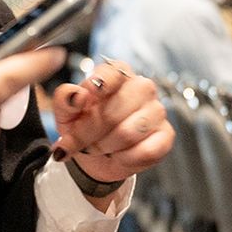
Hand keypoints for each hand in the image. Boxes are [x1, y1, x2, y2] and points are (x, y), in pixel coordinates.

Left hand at [50, 59, 172, 193]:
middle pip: (113, 112)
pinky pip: (147, 150)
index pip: (113, 73)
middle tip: (79, 142)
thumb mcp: (66, 113)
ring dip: (106, 146)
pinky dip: (126, 158)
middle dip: (89, 133)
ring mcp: (157, 110)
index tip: (87, 96)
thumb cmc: (84, 127)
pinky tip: (120, 154)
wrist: (95, 158)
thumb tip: (76, 95)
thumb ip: (65, 98)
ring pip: (128, 133)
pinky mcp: (166, 135)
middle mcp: (142, 87)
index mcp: (118, 74)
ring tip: (99, 147)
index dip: (98, 86)